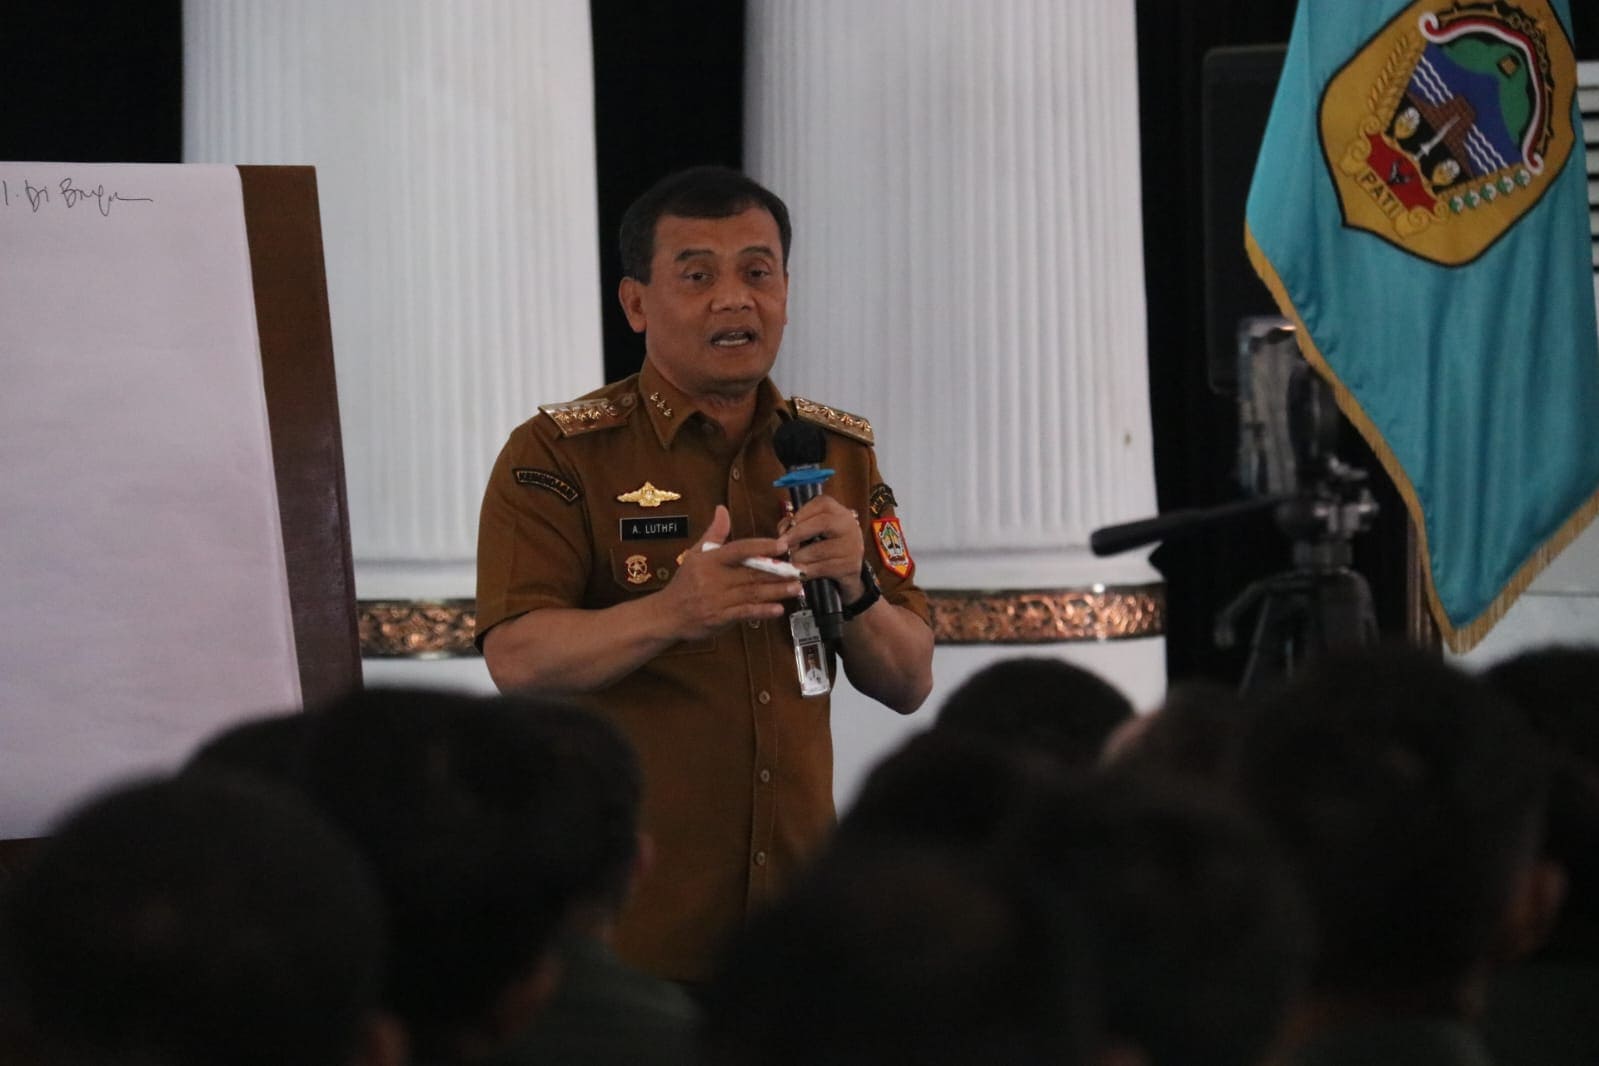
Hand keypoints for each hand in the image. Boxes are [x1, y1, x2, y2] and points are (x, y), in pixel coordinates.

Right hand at [652, 505, 801, 640]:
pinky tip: (778, 609)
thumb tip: (722, 509)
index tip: (782, 545)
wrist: (666, 615)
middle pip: (751, 573)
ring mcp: (717, 600)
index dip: (761, 547)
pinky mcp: (719, 619)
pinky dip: (762, 612)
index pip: (739, 549)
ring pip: (752, 594)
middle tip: (799, 570)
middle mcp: (714, 579)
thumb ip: (713, 533)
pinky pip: (744, 613)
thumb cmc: (684, 583)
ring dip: (776, 591)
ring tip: (795, 588)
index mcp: (710, 560)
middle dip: (777, 572)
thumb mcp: (695, 554)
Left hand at [784, 496, 866, 601]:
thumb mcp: (810, 528)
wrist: (846, 566)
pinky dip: (807, 571)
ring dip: (799, 557)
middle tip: (782, 545)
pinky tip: (800, 572)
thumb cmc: (823, 543)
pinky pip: (823, 568)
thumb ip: (793, 524)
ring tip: (790, 561)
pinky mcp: (850, 565)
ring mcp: (851, 545)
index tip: (784, 529)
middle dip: (797, 534)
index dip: (799, 515)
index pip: (820, 504)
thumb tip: (782, 532)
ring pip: (820, 550)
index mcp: (837, 510)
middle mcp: (847, 524)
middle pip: (822, 523)